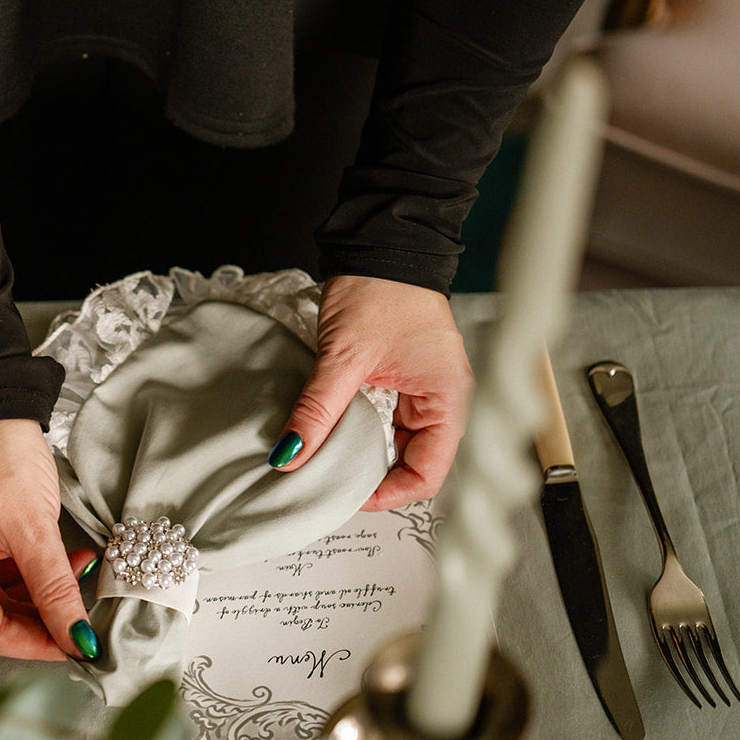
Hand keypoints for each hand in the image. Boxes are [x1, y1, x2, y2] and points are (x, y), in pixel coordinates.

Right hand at [0, 419, 95, 660]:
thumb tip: (77, 638)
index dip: (34, 643)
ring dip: (44, 592)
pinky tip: (66, 561)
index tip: (76, 645)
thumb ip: (54, 589)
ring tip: (82, 572)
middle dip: (44, 615)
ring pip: (1, 596)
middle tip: (87, 614)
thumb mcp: (34, 528)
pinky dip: (33, 573)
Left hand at [273, 275, 473, 510]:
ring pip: (393, 444)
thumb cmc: (381, 288)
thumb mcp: (345, 356)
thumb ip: (318, 410)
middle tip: (327, 480)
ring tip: (324, 458)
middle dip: (370, 476)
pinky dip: (355, 432)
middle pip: (411, 463)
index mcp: (448, 399)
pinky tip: (329, 433)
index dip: (389, 494)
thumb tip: (290, 454)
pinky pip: (382, 422)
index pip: (429, 473)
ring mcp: (421, 391)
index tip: (347, 495)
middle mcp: (441, 401)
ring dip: (360, 454)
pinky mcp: (400, 382)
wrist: (381, 244)